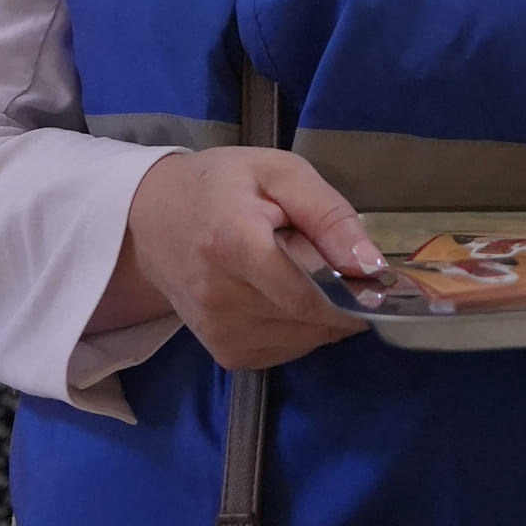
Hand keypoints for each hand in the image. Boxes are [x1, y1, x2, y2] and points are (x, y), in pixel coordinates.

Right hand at [111, 147, 380, 370]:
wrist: (152, 220)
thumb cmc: (222, 187)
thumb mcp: (280, 173)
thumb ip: (328, 214)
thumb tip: (370, 265)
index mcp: (233, 243)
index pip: (308, 292)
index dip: (352, 291)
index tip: (373, 277)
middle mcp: (220, 297)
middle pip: (312, 317)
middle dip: (340, 297)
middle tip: (332, 263)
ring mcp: (220, 331)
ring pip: (306, 338)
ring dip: (321, 314)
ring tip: (299, 274)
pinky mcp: (225, 352)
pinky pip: (288, 350)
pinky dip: (301, 328)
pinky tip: (284, 297)